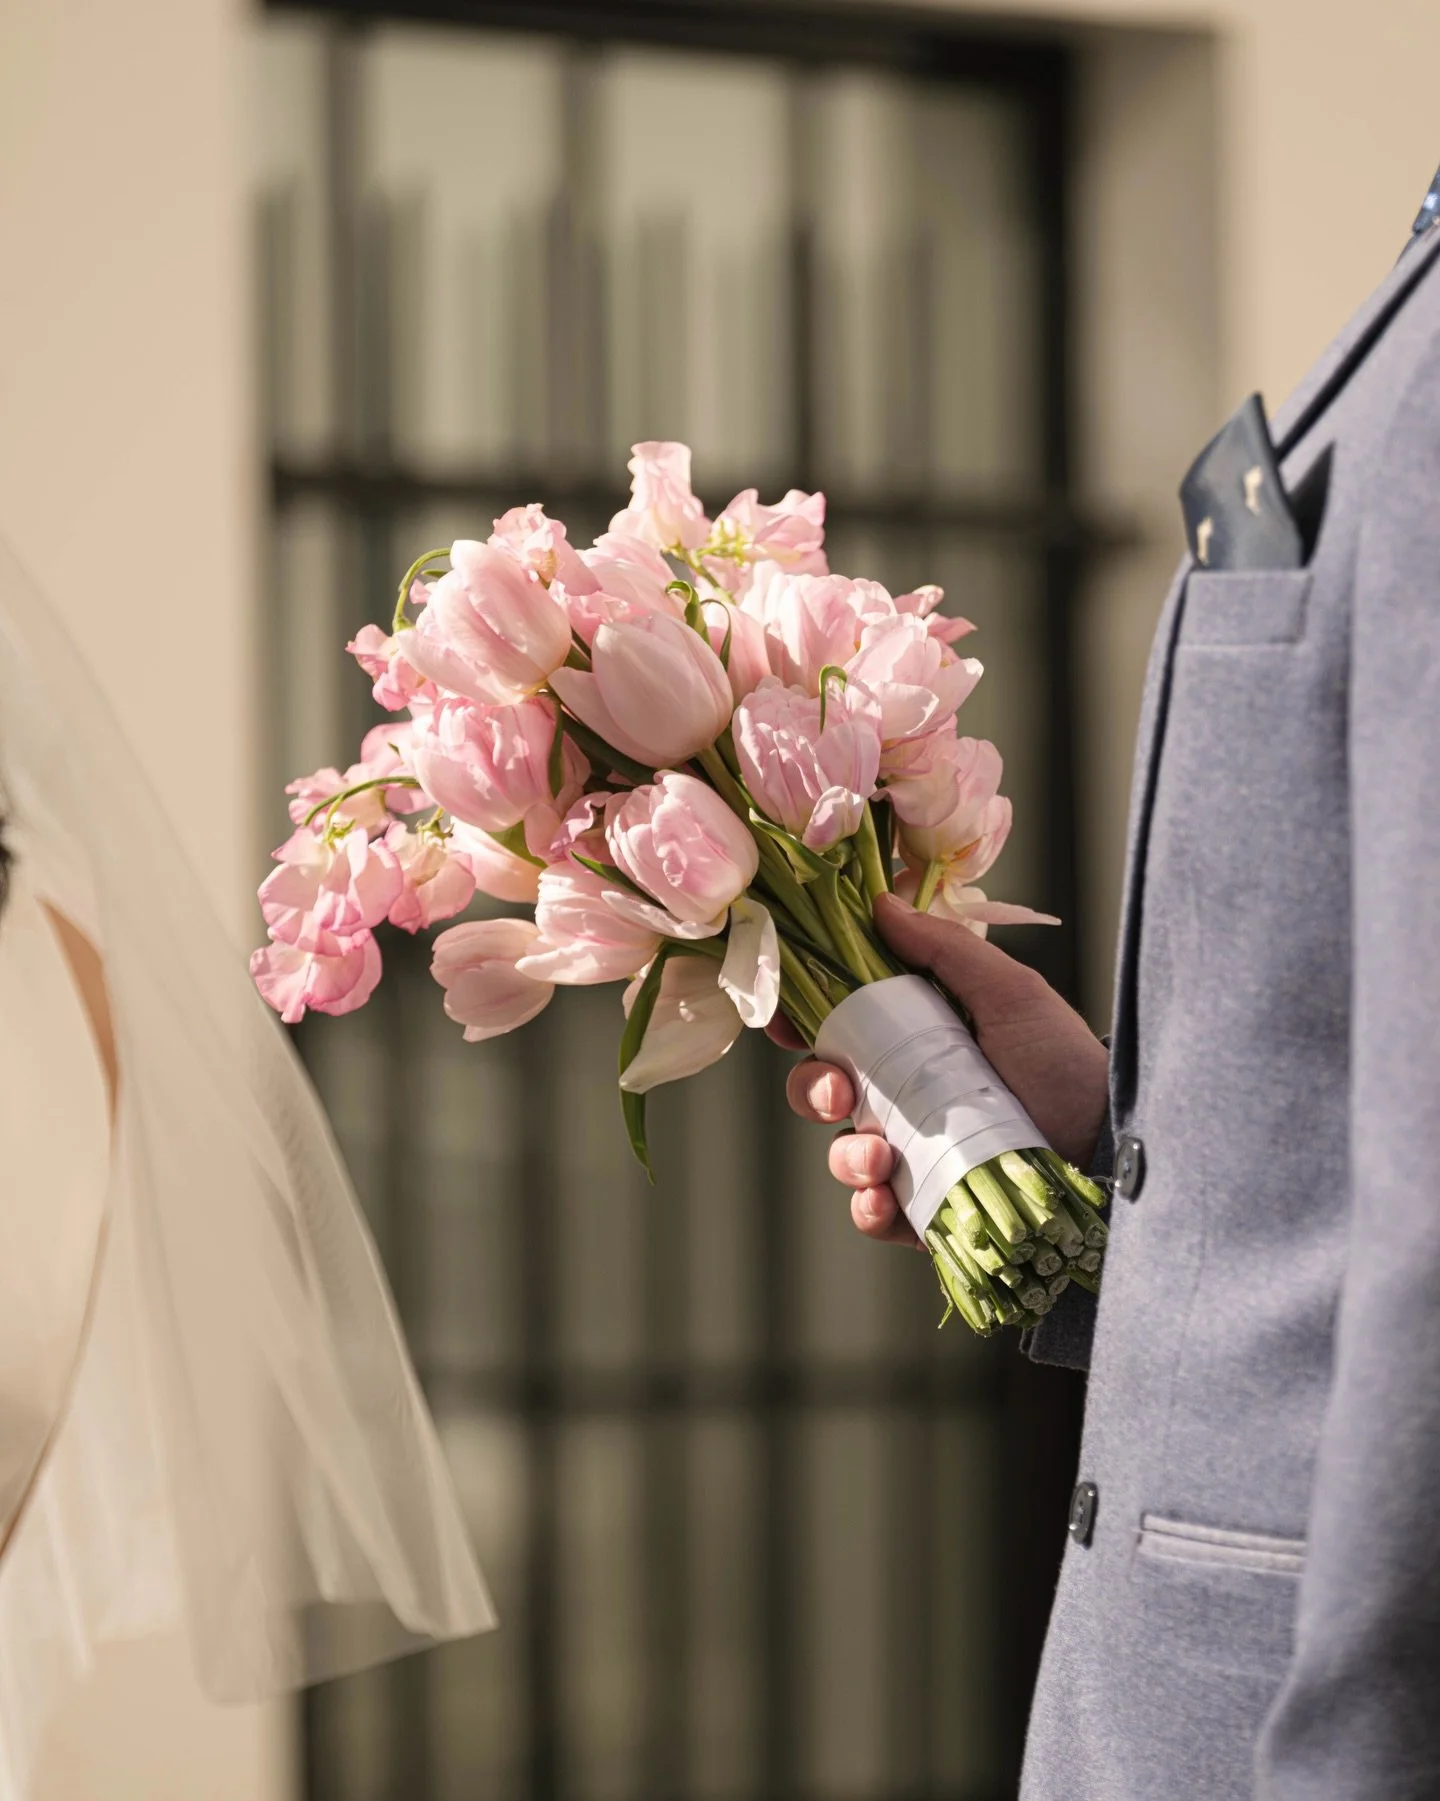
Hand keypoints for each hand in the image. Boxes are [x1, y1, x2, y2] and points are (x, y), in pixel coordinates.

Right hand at [770, 893, 1109, 1246]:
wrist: (1109, 1143)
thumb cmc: (1062, 1060)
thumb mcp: (1009, 993)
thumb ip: (945, 948)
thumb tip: (880, 902)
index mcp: (913, 1038)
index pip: (838, 1025)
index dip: (801, 1020)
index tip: (786, 1020)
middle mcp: (904, 1095)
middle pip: (824, 1088)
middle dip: (814, 1090)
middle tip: (839, 1093)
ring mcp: (912, 1154)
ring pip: (844, 1153)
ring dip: (845, 1156)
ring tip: (879, 1159)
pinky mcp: (926, 1208)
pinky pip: (874, 1213)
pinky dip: (868, 1210)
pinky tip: (884, 1202)